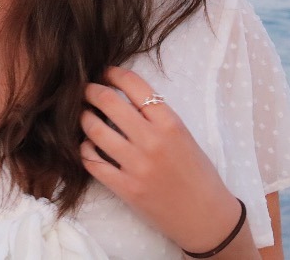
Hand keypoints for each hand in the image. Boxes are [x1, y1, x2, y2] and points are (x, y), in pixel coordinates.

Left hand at [79, 67, 247, 255]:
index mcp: (171, 123)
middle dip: (91, 90)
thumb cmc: (197, 173)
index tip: (105, 72)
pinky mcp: (125, 189)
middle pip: (109, 102)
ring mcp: (137, 166)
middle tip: (85, 89)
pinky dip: (84, 150)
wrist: (205, 216)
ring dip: (84, 118)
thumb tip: (124, 94)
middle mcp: (152, 141)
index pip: (135, 86)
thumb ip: (157, 116)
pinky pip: (93, 163)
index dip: (114, 74)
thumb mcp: (183, 135)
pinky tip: (86, 145)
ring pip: (95, 130)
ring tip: (84, 115)